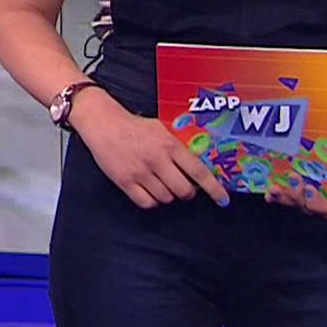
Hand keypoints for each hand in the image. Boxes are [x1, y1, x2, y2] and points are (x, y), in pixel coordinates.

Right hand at [71, 91, 231, 209]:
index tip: (223, 199)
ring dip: (167, 195)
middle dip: (187, 193)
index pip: (198, 171)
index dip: (214, 188)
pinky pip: (147, 202)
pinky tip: (149, 190)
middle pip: (183, 190)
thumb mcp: (161, 130)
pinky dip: (151, 200)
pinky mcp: (125, 181)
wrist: (103, 123)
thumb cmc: (133, 126)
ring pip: (165, 198)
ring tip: (160, 183)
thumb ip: (177, 147)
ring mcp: (141, 172)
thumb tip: (196, 166)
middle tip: (183, 187)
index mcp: (169, 145)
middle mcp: (157, 160)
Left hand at [267, 119, 326, 218]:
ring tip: (274, 187)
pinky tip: (267, 185)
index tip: (310, 188)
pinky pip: (282, 189)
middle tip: (292, 179)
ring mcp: (304, 184)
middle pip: (306, 206)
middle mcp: (320, 191)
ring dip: (282, 197)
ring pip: (292, 200)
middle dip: (295, 197)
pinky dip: (274, 191)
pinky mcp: (290, 175)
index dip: (318, 204)